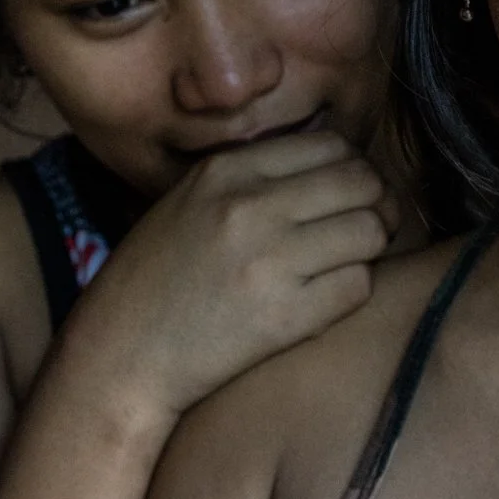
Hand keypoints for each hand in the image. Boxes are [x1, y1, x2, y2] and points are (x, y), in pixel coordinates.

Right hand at [60, 131, 392, 425]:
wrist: (121, 353)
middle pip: (363, 183)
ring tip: (344, 264)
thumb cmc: (154, 279)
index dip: (354, 169)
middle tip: (365, 228)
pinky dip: (351, 290)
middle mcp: (251, 206)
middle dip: (376, 205)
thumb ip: (252, 178)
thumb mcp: (189, 201)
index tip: (348, 194)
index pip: (332, 145)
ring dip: (368, 249)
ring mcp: (270, 261)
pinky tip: (323, 299)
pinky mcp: (285, 316)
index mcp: (227, 170)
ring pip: (370, 232)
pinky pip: (358, 286)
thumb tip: (333, 167)